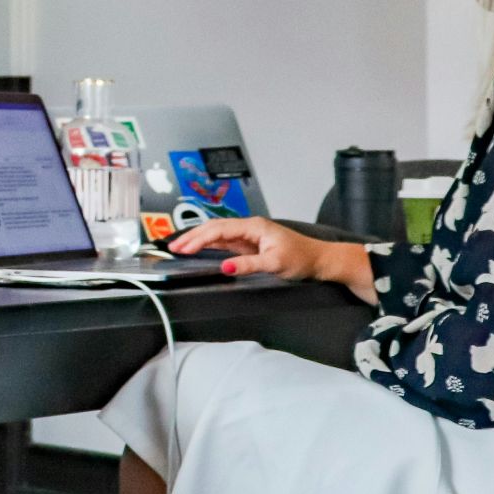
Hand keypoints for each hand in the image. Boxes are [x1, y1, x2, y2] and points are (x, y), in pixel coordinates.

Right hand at [167, 217, 360, 286]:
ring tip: (180, 246)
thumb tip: (224, 267)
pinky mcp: (250, 244)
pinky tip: (199, 248)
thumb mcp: (274, 264)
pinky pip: (224, 241)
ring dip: (198, 239)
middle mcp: (249, 227)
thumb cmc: (302, 259)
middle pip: (214, 228)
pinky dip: (208, 244)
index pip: (219, 230)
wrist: (320, 260)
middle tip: (173, 247)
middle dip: (192, 236)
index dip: (198, 238)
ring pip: (217, 233)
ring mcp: (249, 235)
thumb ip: (248, 264)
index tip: (183, 248)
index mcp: (254, 227)